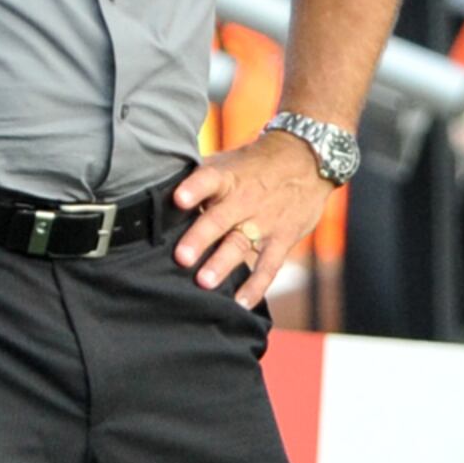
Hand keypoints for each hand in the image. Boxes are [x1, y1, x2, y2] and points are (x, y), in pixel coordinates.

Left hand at [172, 130, 332, 306]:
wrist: (308, 160)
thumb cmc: (253, 165)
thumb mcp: (227, 162)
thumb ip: (197, 178)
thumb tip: (155, 186)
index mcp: (227, 177)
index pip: (209, 179)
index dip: (194, 188)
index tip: (179, 199)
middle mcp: (244, 199)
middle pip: (219, 218)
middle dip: (200, 238)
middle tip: (182, 258)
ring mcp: (264, 220)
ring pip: (241, 244)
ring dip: (222, 264)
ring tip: (204, 282)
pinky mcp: (283, 238)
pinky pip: (269, 265)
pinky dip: (256, 285)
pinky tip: (240, 303)